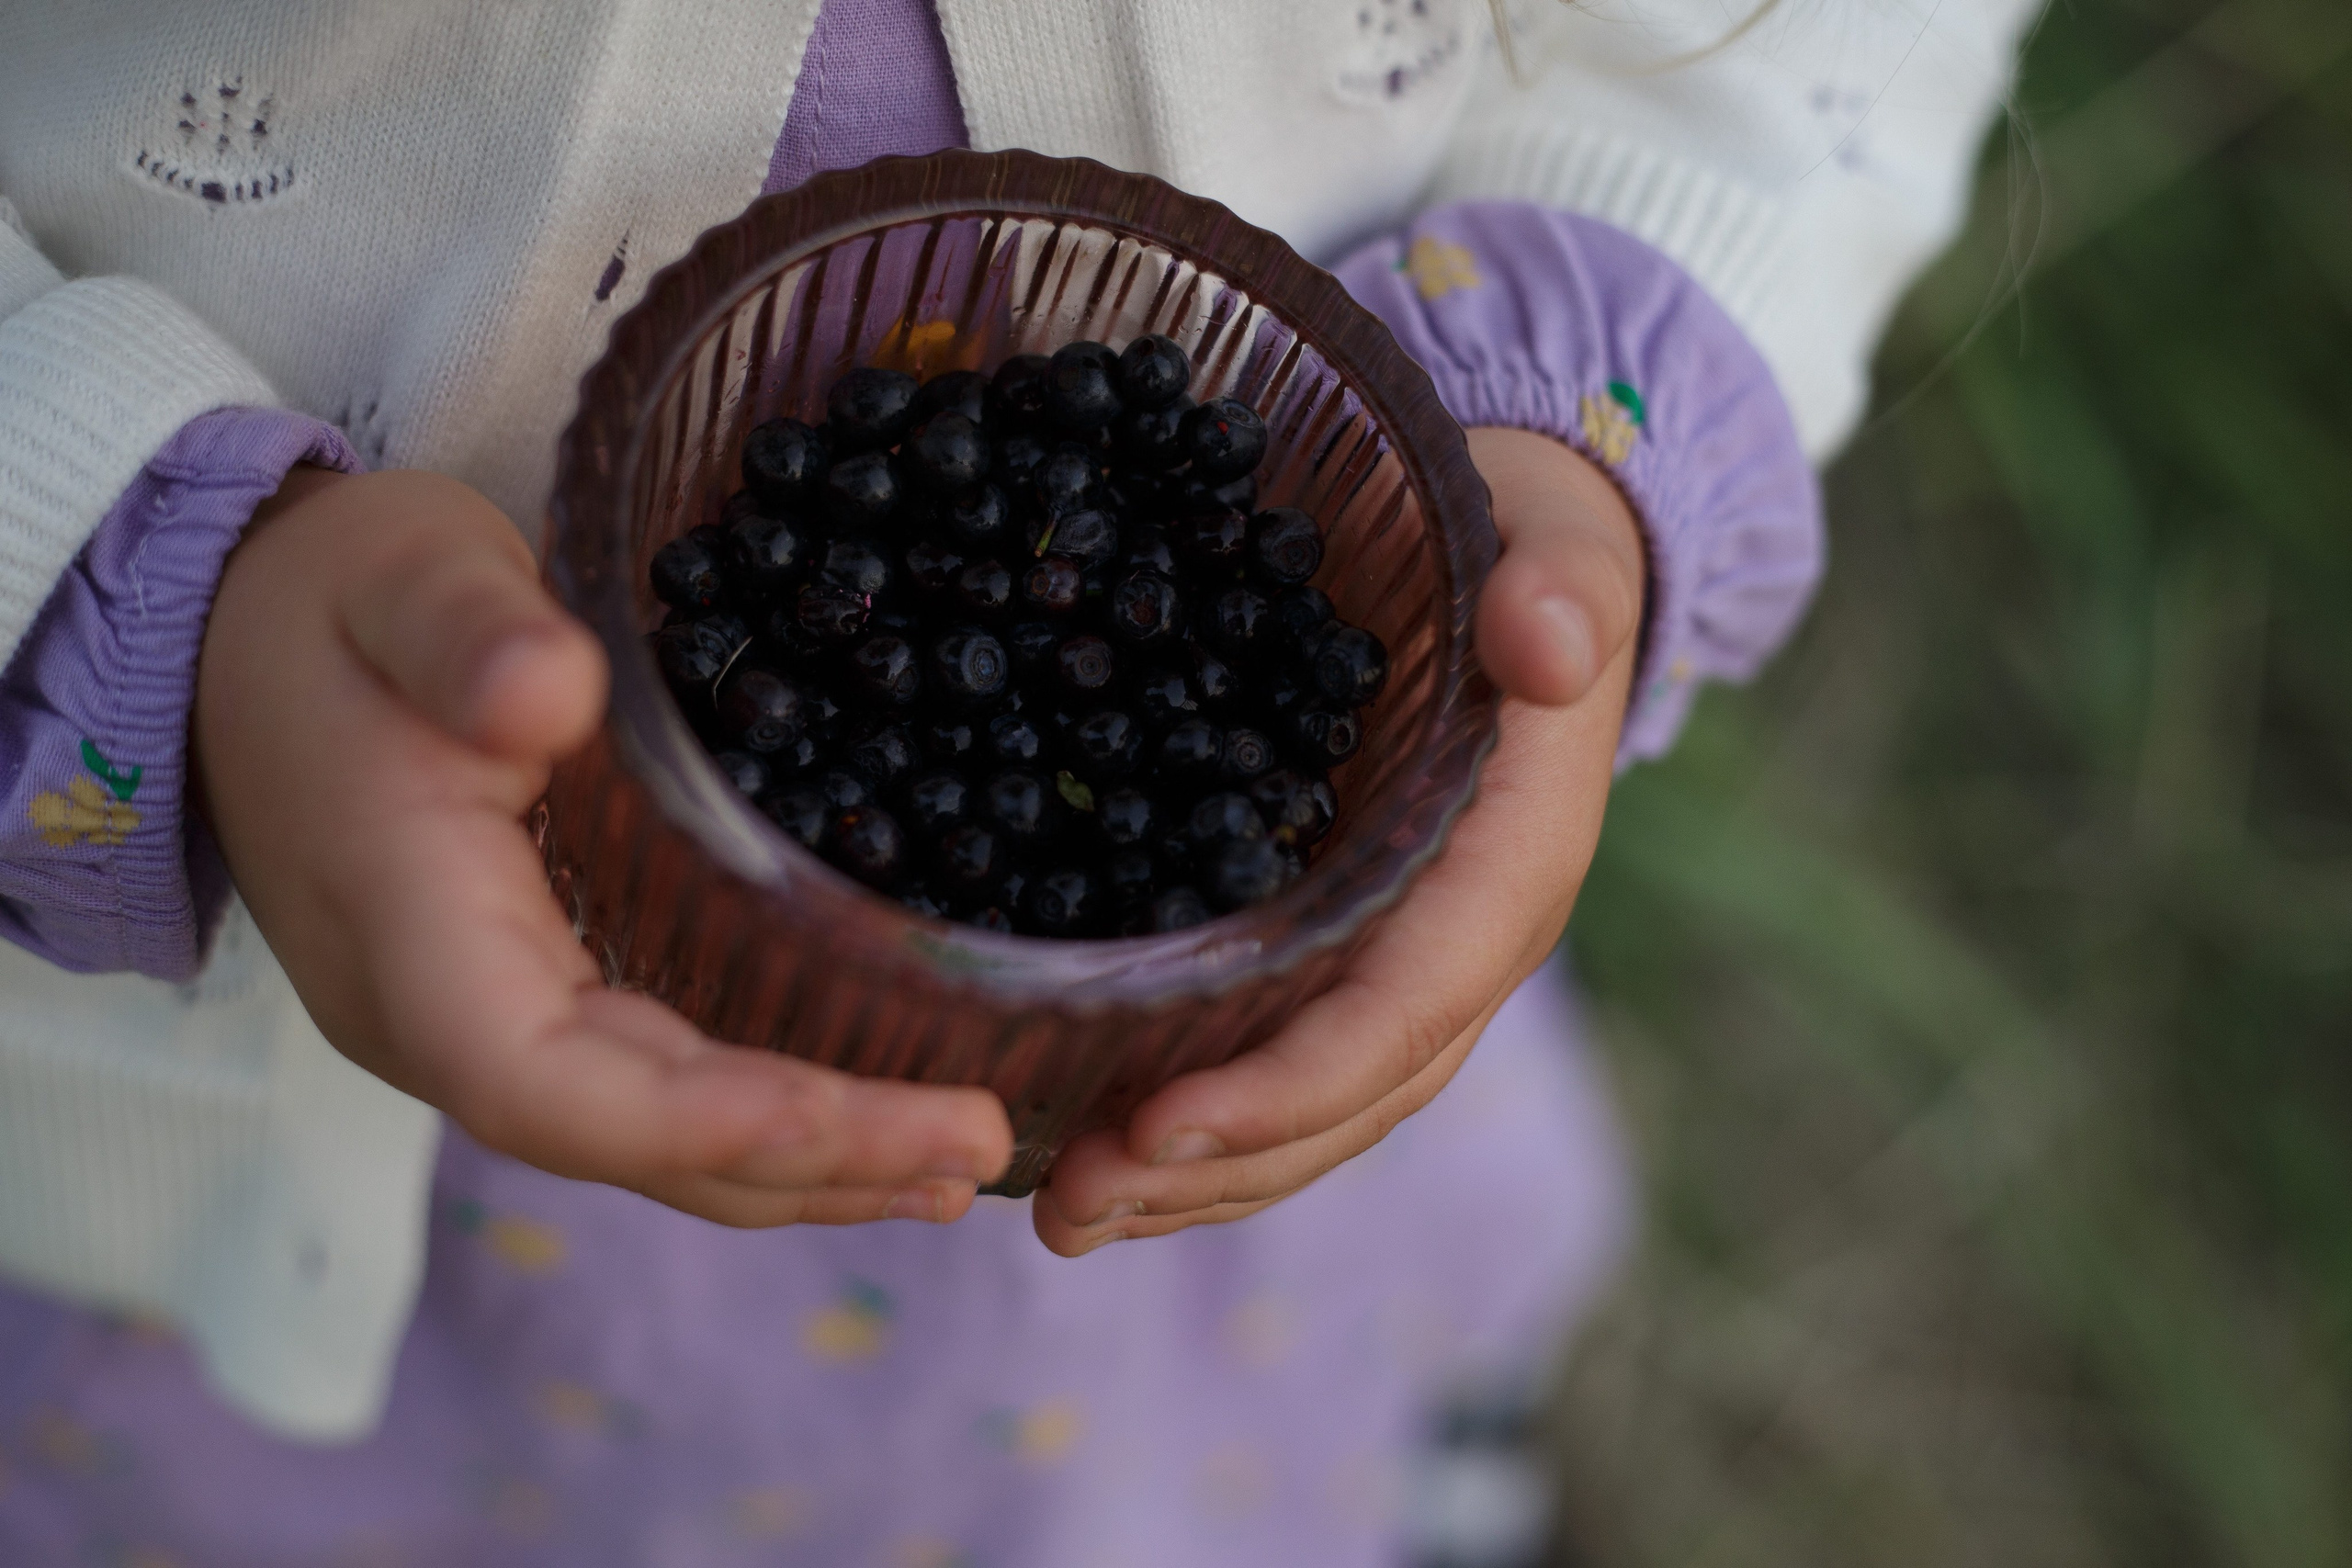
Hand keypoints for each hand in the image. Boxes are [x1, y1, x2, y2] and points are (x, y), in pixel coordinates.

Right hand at [195, 469, 1012, 1225]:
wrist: (243, 643)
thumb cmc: (332, 603)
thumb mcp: (399, 575)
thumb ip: (465, 630)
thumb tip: (552, 691)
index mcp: (405, 930)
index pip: (538, 1081)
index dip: (688, 1120)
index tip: (833, 1118)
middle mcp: (438, 1019)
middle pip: (627, 1140)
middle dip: (804, 1158)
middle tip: (973, 1146)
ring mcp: (479, 1028)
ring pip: (646, 1145)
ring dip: (801, 1172)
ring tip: (953, 1168)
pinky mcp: (525, 1005)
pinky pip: (649, 1099)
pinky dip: (761, 1129)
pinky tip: (864, 1125)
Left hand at [1034, 427, 1645, 1253]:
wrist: (1526, 565)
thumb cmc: (1529, 549)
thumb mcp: (1556, 549)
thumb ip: (1560, 592)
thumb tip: (1543, 648)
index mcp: (1509, 871)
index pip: (1406, 1010)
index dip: (1291, 1082)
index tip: (1159, 1125)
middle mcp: (1462, 945)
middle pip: (1349, 1097)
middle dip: (1217, 1166)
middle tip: (1070, 1207)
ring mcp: (1405, 959)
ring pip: (1314, 1110)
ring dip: (1193, 1177)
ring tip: (1065, 1212)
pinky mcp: (1347, 946)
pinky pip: (1281, 1057)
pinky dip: (1194, 1121)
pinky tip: (1094, 1142)